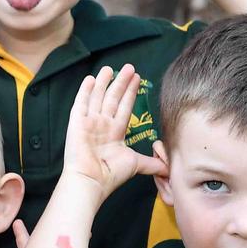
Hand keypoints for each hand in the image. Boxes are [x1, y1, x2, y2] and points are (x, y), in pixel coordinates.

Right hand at [61, 65, 165, 197]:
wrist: (92, 180)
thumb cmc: (111, 174)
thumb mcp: (137, 164)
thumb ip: (152, 163)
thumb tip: (169, 168)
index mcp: (115, 132)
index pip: (125, 107)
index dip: (131, 93)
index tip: (137, 79)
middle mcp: (102, 125)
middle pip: (113, 98)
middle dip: (121, 83)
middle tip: (129, 67)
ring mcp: (89, 122)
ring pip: (98, 97)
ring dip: (104, 82)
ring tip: (110, 68)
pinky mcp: (77, 123)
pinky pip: (81, 103)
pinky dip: (85, 91)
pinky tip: (91, 79)